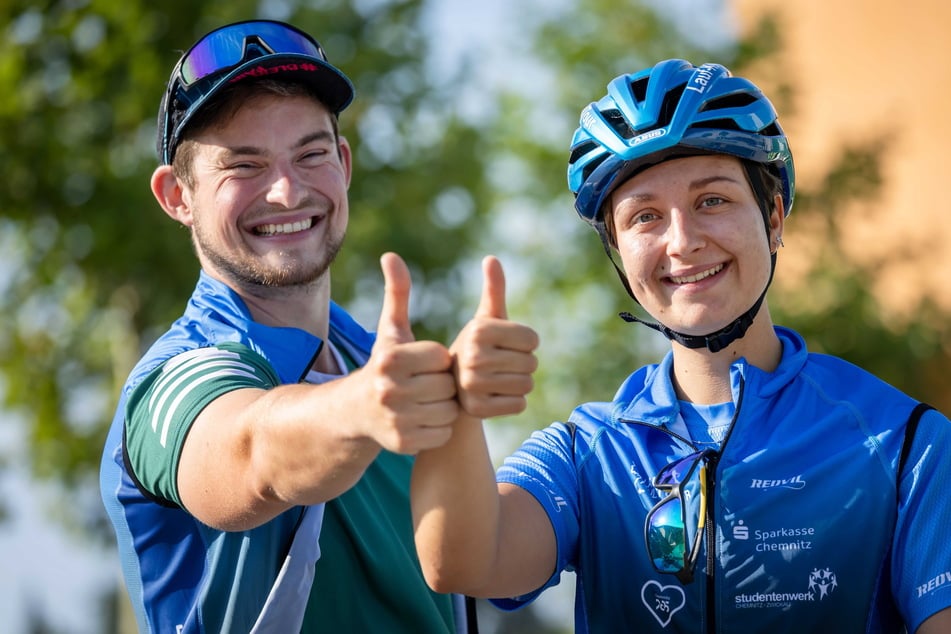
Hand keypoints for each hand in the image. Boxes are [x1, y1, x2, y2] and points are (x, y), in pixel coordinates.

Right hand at [358, 252, 458, 452]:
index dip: (438, 361)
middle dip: (442, 385)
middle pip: (447, 386)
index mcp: (389, 359)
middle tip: (424, 386)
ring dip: (442, 407)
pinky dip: (438, 429)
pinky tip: (421, 420)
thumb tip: (391, 256)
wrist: (356, 412)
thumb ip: (397, 294)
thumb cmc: (383, 366)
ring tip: (423, 402)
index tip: (423, 364)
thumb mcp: (390, 331)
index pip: (442, 358)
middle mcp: (388, 390)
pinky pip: (442, 434)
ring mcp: (395, 420)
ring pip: (448, 412)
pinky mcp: (402, 444)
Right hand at [451, 256, 538, 418]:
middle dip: (521, 365)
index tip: (505, 345)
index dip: (525, 343)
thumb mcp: (483, 320)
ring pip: (526, 386)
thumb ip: (493, 290)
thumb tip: (492, 259)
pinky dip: (511, 403)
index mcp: (477, 330)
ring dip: (517, 385)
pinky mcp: (476, 410)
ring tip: (496, 381)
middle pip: (531, 364)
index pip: (532, 339)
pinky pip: (519, 406)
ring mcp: (472, 385)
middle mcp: (472, 356)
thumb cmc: (472, 349)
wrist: (447, 385)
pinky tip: (493, 398)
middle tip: (499, 366)